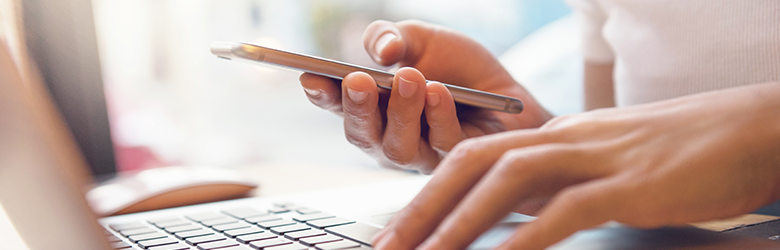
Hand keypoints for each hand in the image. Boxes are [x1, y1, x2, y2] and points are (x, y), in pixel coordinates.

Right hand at [300, 20, 550, 172]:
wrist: (507, 88)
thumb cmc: (458, 68)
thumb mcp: (422, 38)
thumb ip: (393, 38)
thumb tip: (383, 51)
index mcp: (373, 108)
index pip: (339, 106)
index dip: (322, 95)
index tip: (310, 77)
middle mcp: (389, 135)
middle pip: (362, 135)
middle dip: (357, 108)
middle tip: (358, 81)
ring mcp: (421, 154)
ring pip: (399, 147)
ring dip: (401, 112)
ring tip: (410, 79)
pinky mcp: (456, 160)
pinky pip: (443, 145)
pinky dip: (439, 117)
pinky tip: (439, 93)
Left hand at [372, 82, 779, 248]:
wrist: (754, 130)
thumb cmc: (682, 154)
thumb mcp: (607, 166)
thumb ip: (560, 187)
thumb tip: (518, 221)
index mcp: (554, 136)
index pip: (472, 157)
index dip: (427, 194)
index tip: (396, 233)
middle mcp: (565, 139)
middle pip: (473, 164)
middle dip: (423, 209)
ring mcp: (597, 157)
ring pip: (508, 181)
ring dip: (459, 224)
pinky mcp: (632, 184)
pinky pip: (568, 210)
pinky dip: (527, 240)